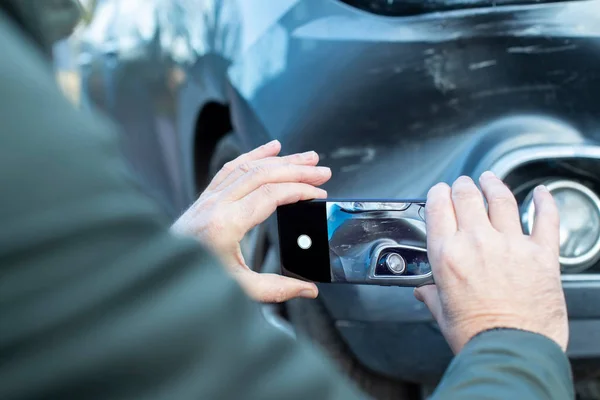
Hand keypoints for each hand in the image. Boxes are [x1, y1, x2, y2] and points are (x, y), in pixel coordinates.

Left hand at [172, 140, 330, 302]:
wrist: (160, 270)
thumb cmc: (193, 279)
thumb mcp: (238, 288)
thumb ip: (276, 288)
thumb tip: (307, 289)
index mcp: (226, 224)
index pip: (270, 195)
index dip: (299, 190)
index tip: (318, 193)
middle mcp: (217, 204)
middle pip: (263, 174)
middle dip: (297, 169)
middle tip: (322, 170)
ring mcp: (209, 197)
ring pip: (249, 166)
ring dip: (280, 159)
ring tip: (306, 157)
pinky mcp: (206, 197)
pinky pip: (232, 167)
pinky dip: (254, 155)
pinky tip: (271, 148)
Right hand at [414, 172, 567, 352]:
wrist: (512, 350)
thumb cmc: (476, 335)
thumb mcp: (443, 313)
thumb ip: (432, 296)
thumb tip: (423, 292)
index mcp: (448, 254)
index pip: (439, 207)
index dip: (438, 194)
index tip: (440, 193)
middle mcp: (477, 242)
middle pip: (468, 196)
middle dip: (463, 186)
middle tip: (464, 184)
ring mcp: (511, 244)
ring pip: (502, 199)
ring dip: (494, 184)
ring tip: (490, 179)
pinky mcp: (542, 253)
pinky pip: (546, 218)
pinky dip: (545, 202)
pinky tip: (542, 193)